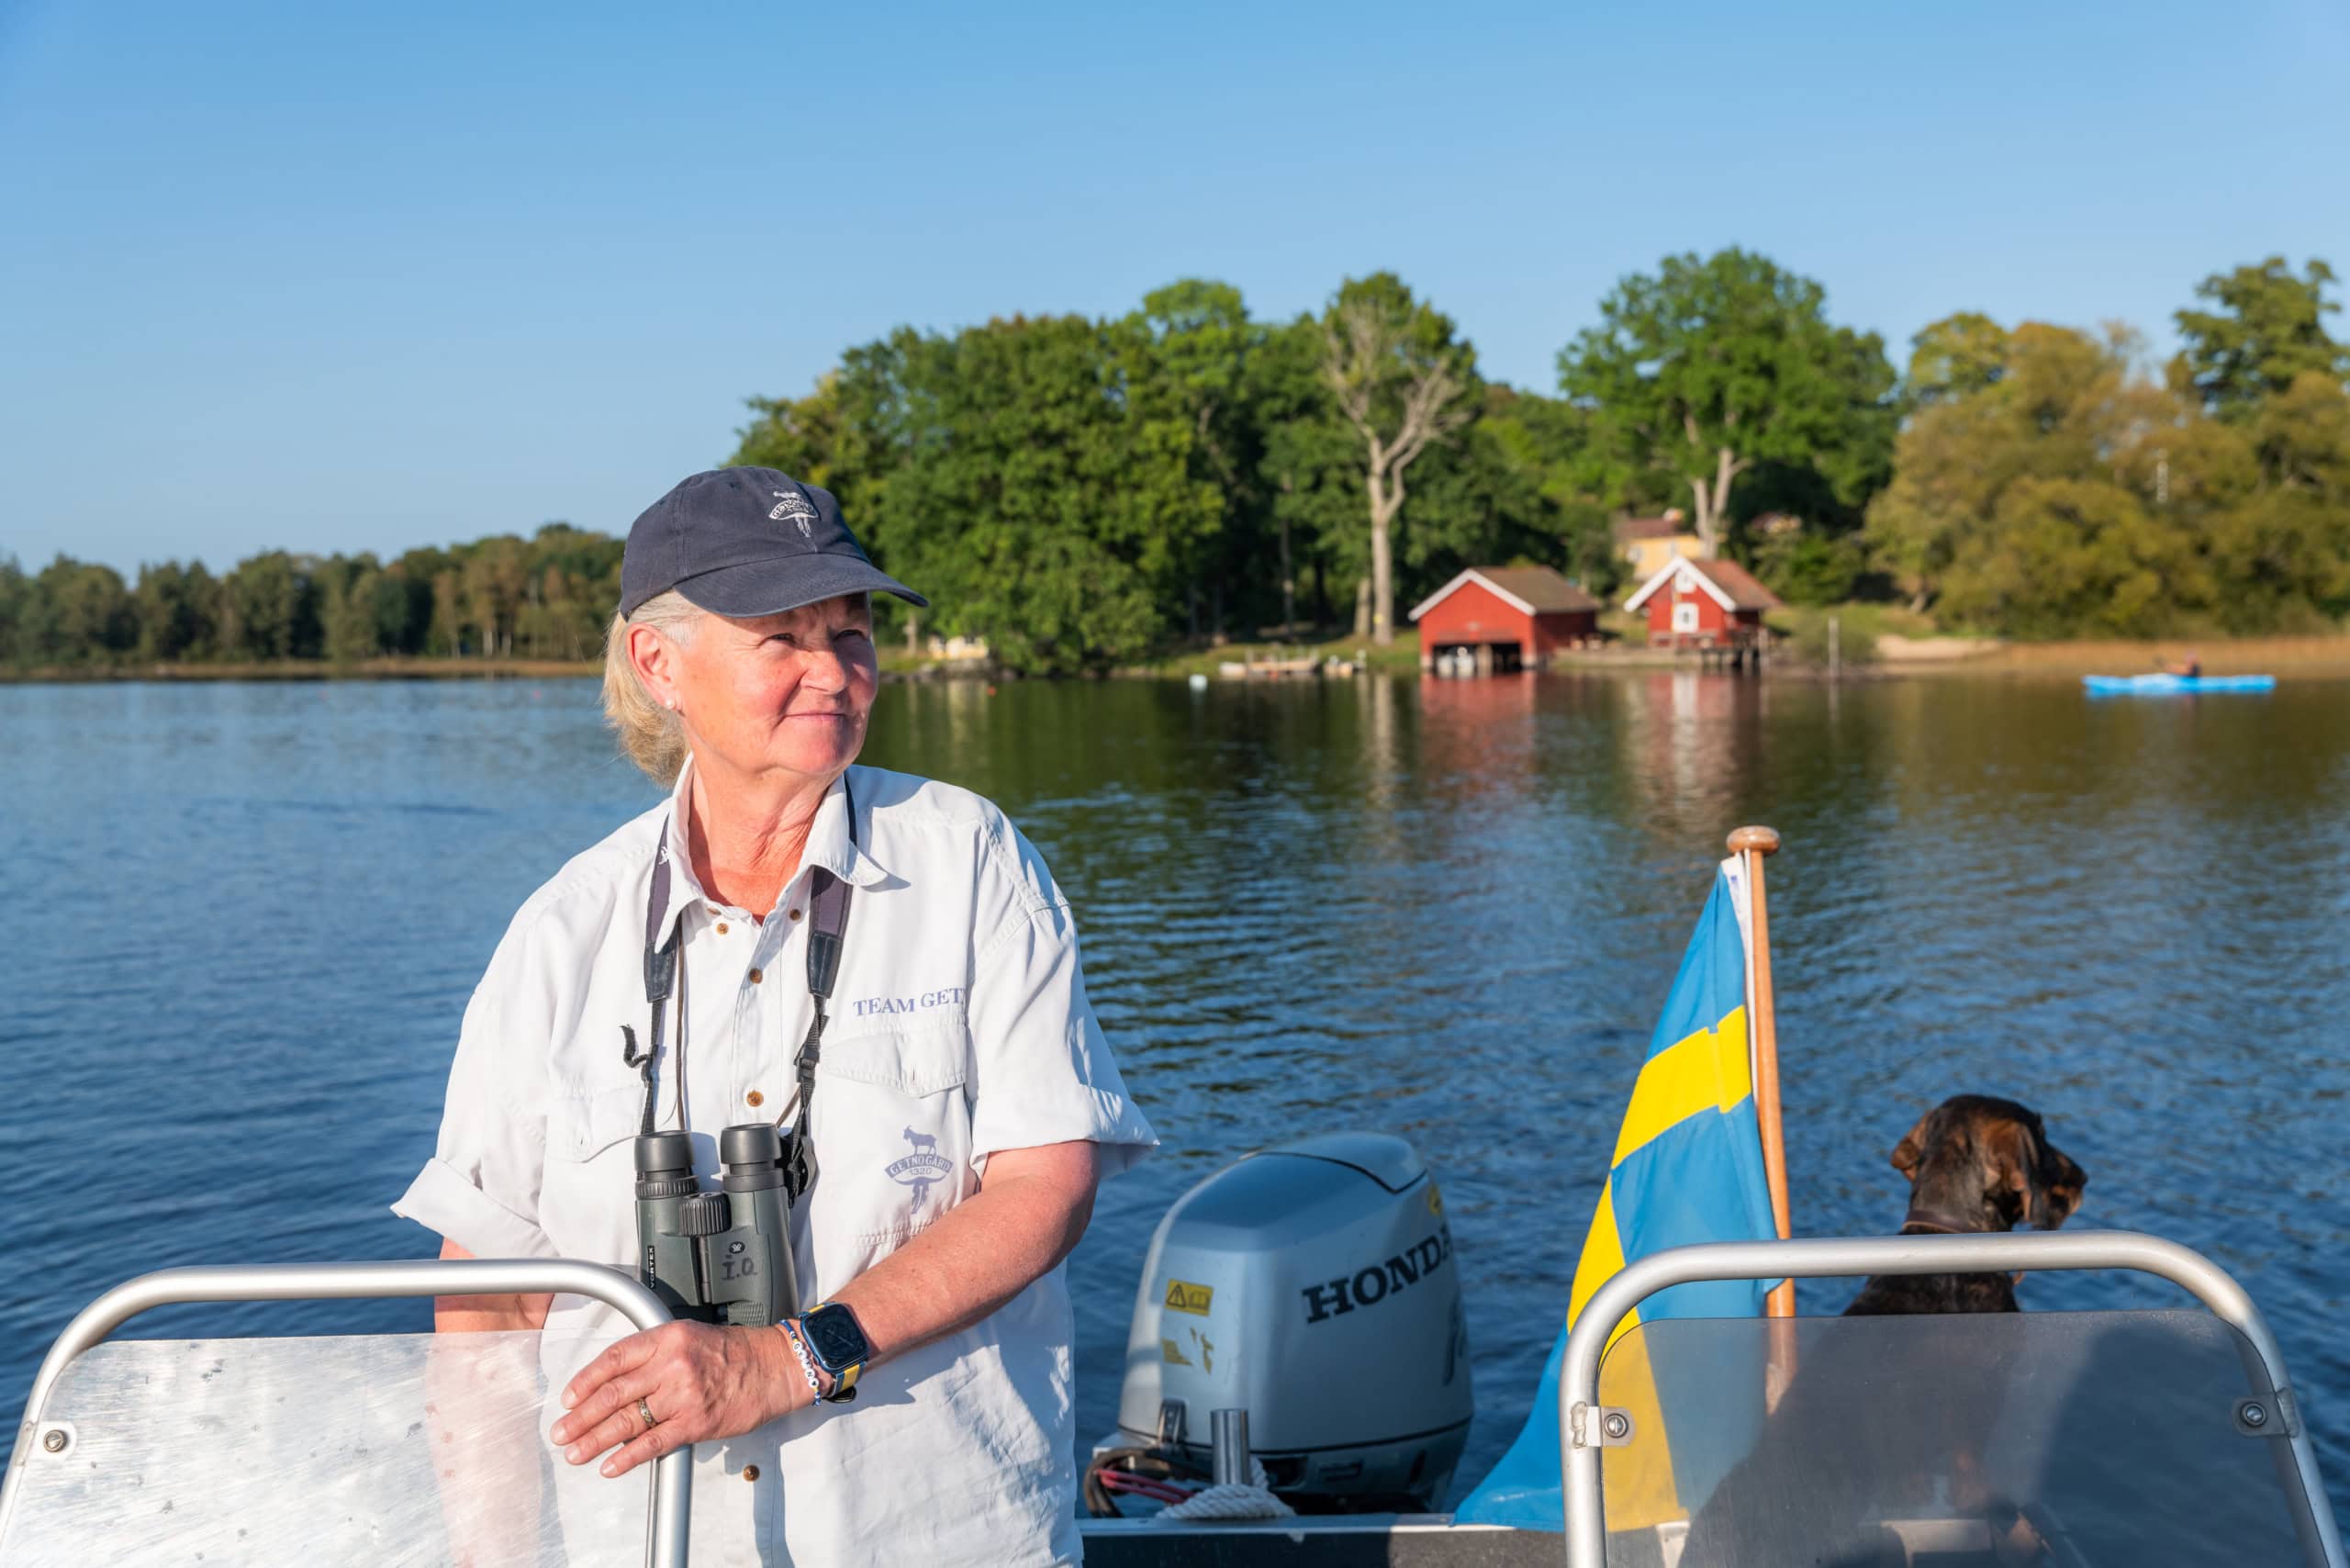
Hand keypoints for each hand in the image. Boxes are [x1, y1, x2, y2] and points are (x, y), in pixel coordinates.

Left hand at [549, 1320, 806, 1477]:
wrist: (773, 1368)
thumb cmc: (734, 1353)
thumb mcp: (689, 1337)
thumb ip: (653, 1354)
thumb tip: (615, 1383)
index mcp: (667, 1338)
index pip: (615, 1358)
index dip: (585, 1380)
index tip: (568, 1397)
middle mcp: (672, 1364)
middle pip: (614, 1393)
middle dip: (581, 1416)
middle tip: (561, 1431)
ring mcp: (683, 1395)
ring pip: (627, 1420)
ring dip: (595, 1440)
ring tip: (575, 1452)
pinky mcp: (695, 1422)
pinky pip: (653, 1443)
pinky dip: (627, 1457)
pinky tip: (610, 1466)